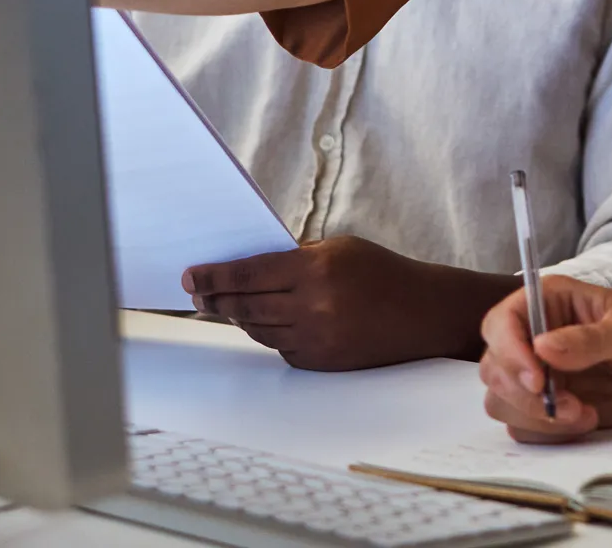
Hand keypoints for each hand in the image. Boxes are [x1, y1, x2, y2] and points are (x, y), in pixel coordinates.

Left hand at [183, 236, 513, 370]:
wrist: (421, 313)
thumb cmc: (381, 271)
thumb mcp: (339, 248)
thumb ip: (296, 257)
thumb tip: (249, 266)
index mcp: (315, 270)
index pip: (248, 274)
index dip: (214, 275)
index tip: (190, 275)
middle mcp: (311, 307)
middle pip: (244, 306)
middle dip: (215, 299)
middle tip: (197, 293)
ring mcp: (315, 339)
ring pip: (257, 329)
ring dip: (238, 317)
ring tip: (225, 305)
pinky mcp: (320, 362)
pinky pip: (279, 348)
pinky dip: (269, 333)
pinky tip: (265, 321)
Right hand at [478, 276, 611, 440]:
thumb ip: (591, 340)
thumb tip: (543, 348)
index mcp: (550, 303)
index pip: (502, 322)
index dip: (508, 351)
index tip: (536, 379)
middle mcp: (537, 337)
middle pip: (495, 367)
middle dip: (523, 394)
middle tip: (566, 404)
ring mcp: (543, 374)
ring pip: (503, 401)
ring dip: (535, 416)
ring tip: (581, 414)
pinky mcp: (553, 406)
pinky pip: (526, 426)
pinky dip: (548, 432)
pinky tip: (586, 420)